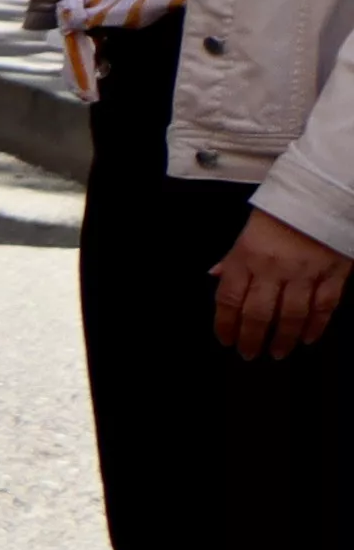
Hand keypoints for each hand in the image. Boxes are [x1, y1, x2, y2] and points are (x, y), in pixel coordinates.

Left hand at [215, 212, 348, 361]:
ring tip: (278, 352)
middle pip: (259, 314)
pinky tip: (309, 338)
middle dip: (252, 339)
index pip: (229, 299)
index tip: (225, 340)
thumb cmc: (279, 214)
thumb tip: (214, 276)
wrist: (320, 195)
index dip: (225, 324)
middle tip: (249, 354)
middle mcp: (273, 269)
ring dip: (284, 338)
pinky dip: (317, 326)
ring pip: (292, 315)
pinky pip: (324, 306)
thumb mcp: (246, 233)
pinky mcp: (334, 273)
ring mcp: (305, 273)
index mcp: (246, 258)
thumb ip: (233, 259)